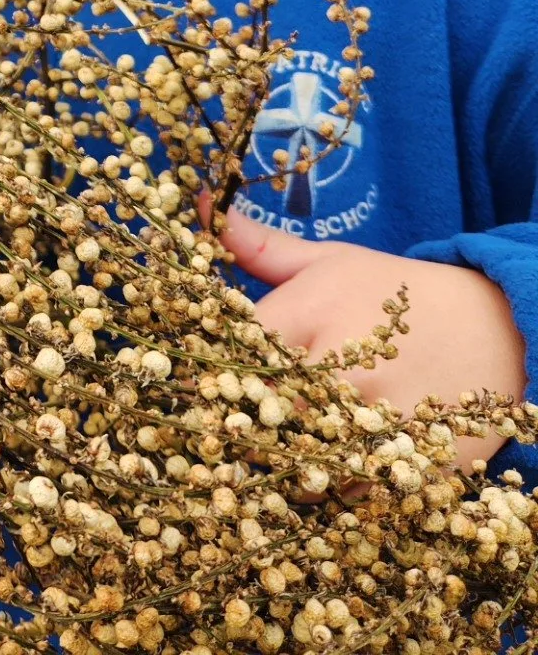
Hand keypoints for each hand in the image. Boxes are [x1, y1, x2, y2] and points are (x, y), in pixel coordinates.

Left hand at [218, 205, 527, 467]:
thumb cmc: (397, 294)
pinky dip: (334, 484)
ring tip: (293, 441)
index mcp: (310, 314)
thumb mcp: (329, 262)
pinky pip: (346, 493)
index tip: (203, 381)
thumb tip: (197, 202)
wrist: (499, 330)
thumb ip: (260, 246)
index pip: (230, 354)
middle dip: (243, 422)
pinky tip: (336, 460)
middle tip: (243, 420)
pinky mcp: (407, 465)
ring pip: (296, 464)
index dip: (212, 371)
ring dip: (286, 460)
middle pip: (255, 417)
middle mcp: (339, 369)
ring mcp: (375, 424)